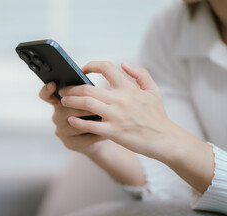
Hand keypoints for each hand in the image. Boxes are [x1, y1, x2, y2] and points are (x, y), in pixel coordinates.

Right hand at [39, 81, 105, 155]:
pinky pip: (83, 138)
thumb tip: (92, 88)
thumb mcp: (87, 101)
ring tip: (105, 118)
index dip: (47, 90)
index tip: (53, 84)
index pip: (46, 95)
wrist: (99, 135)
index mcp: (59, 102)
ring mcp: (62, 131)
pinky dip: (97, 134)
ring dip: (91, 121)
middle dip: (82, 107)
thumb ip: (84, 94)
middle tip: (96, 106)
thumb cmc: (93, 113)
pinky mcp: (70, 144)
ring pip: (75, 125)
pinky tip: (107, 131)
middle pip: (65, 110)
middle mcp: (57, 116)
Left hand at [59, 61, 175, 161]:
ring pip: (86, 103)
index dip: (91, 65)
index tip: (81, 70)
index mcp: (128, 88)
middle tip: (63, 90)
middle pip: (88, 88)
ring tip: (63, 102)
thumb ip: (140, 74)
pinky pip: (90, 125)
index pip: (106, 67)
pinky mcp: (113, 132)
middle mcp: (120, 99)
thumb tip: (124, 64)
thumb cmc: (158, 116)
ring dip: (71, 101)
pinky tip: (70, 119)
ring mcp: (116, 116)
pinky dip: (77, 121)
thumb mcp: (153, 91)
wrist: (165, 139)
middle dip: (71, 88)